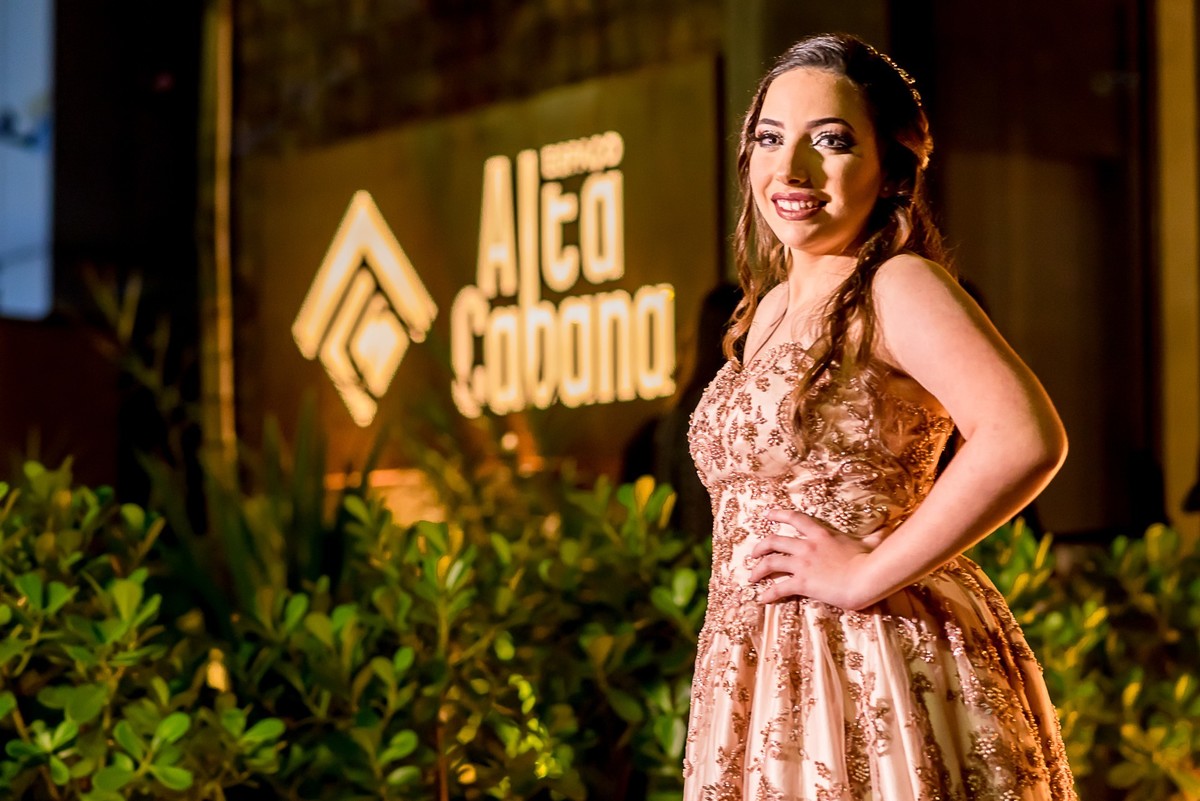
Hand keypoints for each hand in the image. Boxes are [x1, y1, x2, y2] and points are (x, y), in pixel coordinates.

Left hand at [748, 509, 874, 609]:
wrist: (866, 579)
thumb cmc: (870, 561)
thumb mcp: (871, 543)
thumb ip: (875, 536)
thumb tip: (889, 527)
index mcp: (822, 534)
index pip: (796, 519)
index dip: (779, 515)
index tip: (767, 515)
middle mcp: (807, 546)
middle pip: (775, 541)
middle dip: (760, 546)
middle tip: (753, 553)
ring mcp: (803, 564)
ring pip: (771, 562)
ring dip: (758, 569)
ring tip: (751, 576)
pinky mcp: (802, 582)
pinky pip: (779, 587)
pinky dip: (768, 593)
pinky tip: (761, 599)